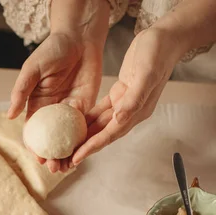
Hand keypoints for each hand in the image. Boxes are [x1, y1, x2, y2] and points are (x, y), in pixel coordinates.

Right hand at [8, 32, 102, 172]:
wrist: (80, 37)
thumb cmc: (53, 49)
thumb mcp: (33, 69)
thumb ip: (21, 91)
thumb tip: (10, 115)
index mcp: (37, 104)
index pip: (34, 132)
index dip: (35, 146)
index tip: (37, 158)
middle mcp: (52, 111)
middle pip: (50, 140)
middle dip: (51, 156)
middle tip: (53, 168)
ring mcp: (68, 111)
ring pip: (66, 139)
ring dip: (66, 154)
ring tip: (66, 168)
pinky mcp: (84, 108)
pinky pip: (82, 129)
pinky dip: (80, 143)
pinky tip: (81, 154)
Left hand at [71, 28, 183, 165]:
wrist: (165, 37)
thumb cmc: (157, 52)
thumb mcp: (146, 74)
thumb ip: (133, 99)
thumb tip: (119, 120)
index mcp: (137, 111)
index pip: (110, 134)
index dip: (92, 146)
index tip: (76, 158)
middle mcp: (130, 111)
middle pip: (104, 134)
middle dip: (86, 147)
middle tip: (66, 158)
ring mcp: (124, 103)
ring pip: (101, 124)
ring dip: (86, 135)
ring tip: (68, 145)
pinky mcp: (119, 93)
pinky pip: (101, 110)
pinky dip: (89, 118)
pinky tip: (76, 122)